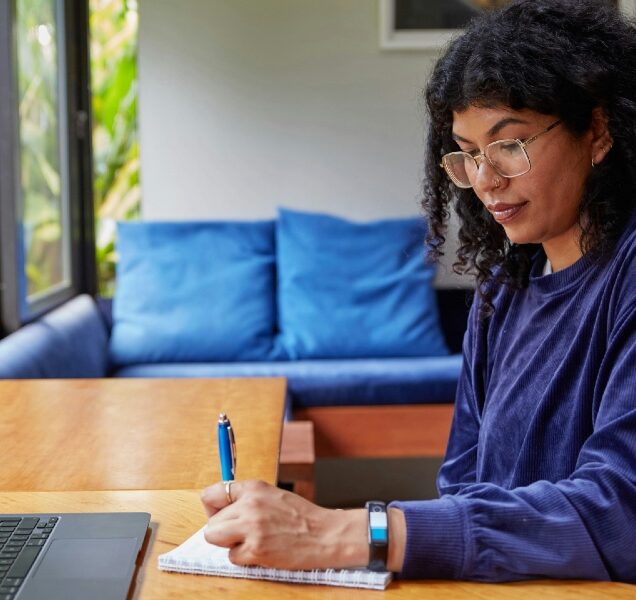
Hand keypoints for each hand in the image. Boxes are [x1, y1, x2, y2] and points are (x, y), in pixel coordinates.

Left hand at [200, 480, 367, 569]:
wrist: (326, 534)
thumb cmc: (301, 516)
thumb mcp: (272, 495)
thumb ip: (247, 499)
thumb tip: (219, 509)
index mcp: (254, 487)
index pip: (211, 494)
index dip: (213, 508)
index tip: (221, 514)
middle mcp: (250, 504)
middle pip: (211, 522)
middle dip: (223, 530)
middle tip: (243, 532)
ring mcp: (252, 527)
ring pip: (215, 538)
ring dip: (229, 543)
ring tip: (251, 540)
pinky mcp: (256, 549)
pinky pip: (232, 556)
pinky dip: (244, 557)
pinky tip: (262, 550)